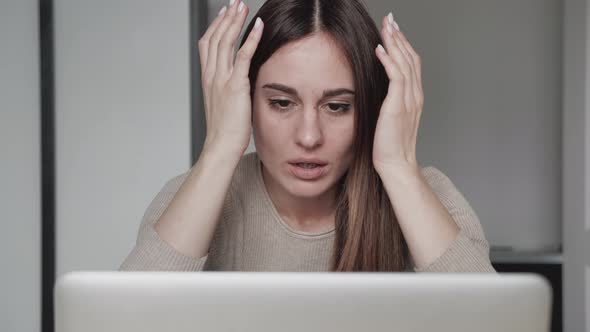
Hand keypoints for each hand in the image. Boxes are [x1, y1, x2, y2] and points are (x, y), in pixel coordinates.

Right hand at [198, 1, 263, 156]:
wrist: (220, 147)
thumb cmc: (225, 132)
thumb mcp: (224, 105)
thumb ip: (229, 90)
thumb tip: (241, 83)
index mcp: (208, 79)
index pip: (207, 45)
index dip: (215, 27)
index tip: (223, 14)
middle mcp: (212, 76)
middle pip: (215, 38)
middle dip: (226, 18)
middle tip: (234, 3)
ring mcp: (222, 80)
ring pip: (226, 42)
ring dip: (235, 22)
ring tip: (242, 7)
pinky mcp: (235, 86)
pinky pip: (242, 56)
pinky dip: (251, 39)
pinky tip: (258, 26)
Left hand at [373, 13, 423, 173]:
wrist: (396, 164)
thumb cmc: (389, 146)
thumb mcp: (390, 118)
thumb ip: (389, 102)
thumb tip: (378, 91)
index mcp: (414, 98)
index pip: (411, 64)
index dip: (403, 45)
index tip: (393, 31)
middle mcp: (415, 95)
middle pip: (411, 57)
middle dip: (400, 36)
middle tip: (390, 19)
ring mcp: (409, 100)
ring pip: (405, 63)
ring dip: (394, 42)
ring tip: (386, 26)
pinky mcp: (398, 106)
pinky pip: (396, 76)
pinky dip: (388, 60)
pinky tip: (380, 48)